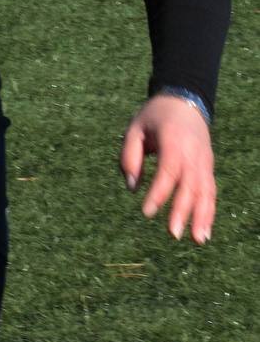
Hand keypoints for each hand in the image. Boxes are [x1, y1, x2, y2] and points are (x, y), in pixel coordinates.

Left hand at [119, 95, 215, 243]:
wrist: (184, 101)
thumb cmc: (154, 116)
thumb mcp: (135, 128)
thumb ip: (129, 156)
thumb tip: (132, 186)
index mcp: (174, 141)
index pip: (169, 171)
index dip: (159, 193)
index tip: (146, 212)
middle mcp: (194, 153)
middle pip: (191, 185)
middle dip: (183, 211)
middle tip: (172, 233)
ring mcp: (205, 161)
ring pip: (206, 192)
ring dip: (203, 216)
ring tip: (197, 240)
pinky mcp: (208, 167)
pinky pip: (210, 191)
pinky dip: (209, 211)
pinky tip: (204, 230)